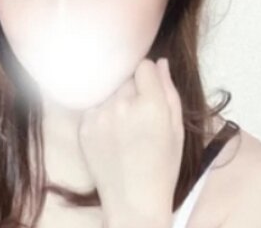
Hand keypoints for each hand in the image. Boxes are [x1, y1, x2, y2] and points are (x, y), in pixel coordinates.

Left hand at [78, 58, 183, 227]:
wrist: (132, 199)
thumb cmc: (162, 165)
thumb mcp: (176, 129)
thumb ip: (169, 90)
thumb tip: (160, 61)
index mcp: (150, 106)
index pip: (143, 66)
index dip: (148, 77)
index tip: (149, 89)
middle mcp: (121, 106)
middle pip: (124, 78)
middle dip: (132, 89)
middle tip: (137, 112)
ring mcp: (99, 115)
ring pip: (108, 90)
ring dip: (115, 99)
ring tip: (123, 124)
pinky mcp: (83, 125)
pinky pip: (94, 105)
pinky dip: (102, 112)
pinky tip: (110, 132)